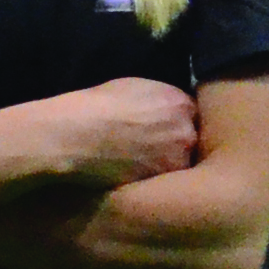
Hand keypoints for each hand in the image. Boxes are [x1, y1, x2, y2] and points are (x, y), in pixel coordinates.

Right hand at [37, 77, 201, 188]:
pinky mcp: (163, 182)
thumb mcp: (133, 87)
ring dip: (166, 164)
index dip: (174, 123)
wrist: (78, 134)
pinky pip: (164, 181)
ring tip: (139, 163)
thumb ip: (158, 98)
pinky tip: (133, 173)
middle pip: (190, 140)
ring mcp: (177, 159)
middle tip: (149, 147)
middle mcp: (186, 130)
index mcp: (180, 103)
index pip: (190, 116)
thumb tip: (162, 107)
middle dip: (174, 143)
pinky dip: (152, 178)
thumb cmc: (99, 105)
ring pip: (179, 163)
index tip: (161, 129)